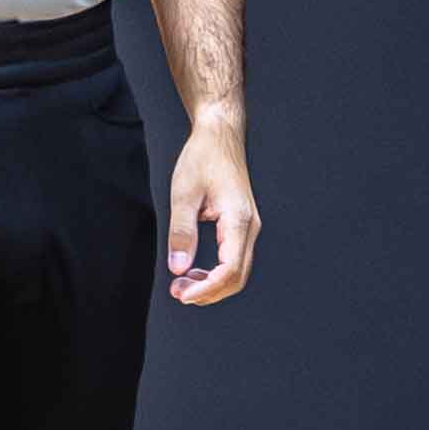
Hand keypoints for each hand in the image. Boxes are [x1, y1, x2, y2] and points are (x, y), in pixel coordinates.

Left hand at [164, 120, 258, 306]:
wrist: (220, 135)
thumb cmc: (202, 158)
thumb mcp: (184, 194)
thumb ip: (182, 232)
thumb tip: (178, 268)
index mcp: (238, 220)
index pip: (230, 270)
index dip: (207, 288)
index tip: (182, 294)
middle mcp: (250, 226)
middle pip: (238, 277)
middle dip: (208, 291)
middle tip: (178, 293)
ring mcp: (249, 226)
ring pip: (238, 271)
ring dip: (212, 284)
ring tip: (182, 284)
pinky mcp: (242, 225)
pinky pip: (234, 258)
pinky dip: (216, 271)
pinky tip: (195, 270)